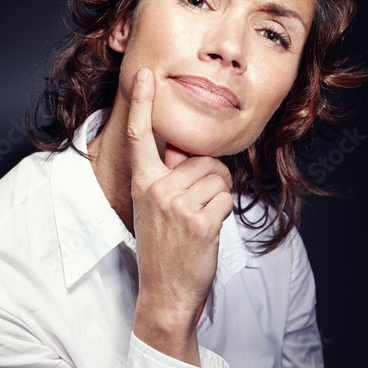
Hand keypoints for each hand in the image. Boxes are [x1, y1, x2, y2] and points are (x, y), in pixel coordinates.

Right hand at [127, 69, 233, 361]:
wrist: (165, 293)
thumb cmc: (164, 249)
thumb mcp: (154, 208)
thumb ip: (168, 178)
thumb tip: (187, 152)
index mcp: (142, 182)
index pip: (140, 136)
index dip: (143, 103)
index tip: (145, 74)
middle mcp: (156, 189)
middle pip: (203, 159)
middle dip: (210, 180)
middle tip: (194, 211)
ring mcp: (177, 204)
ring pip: (219, 177)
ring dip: (219, 198)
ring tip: (199, 222)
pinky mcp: (200, 220)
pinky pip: (227, 199)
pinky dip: (225, 214)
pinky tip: (207, 233)